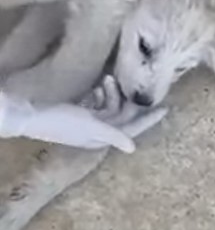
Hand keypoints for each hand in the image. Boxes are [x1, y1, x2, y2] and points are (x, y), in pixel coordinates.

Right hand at [0, 77, 166, 151]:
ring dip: (111, 93)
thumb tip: (133, 148)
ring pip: (111, 106)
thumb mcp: (90, 127)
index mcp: (103, 137)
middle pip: (123, 114)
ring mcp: (90, 122)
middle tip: (121, 81)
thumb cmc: (62, 122)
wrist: (33, 115)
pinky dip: (100, 94)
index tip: (166, 108)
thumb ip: (114, 135)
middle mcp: (100, 131)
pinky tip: (97, 85)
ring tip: (105, 80)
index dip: (149, 118)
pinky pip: (99, 103)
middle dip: (124, 97)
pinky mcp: (81, 114)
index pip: (133, 128)